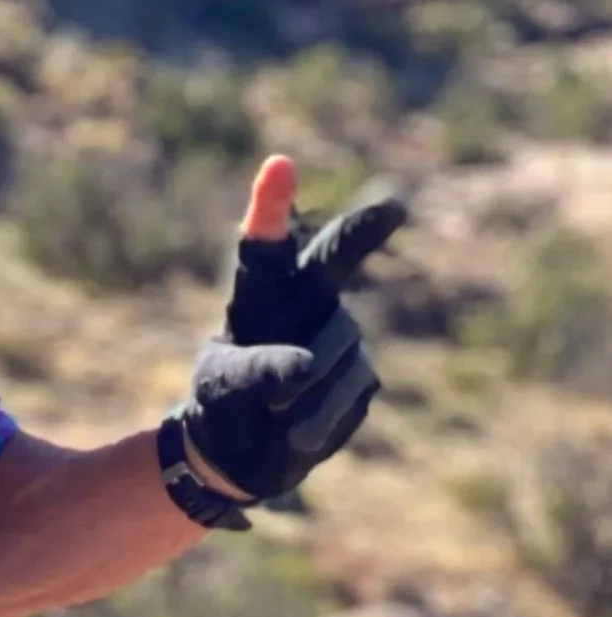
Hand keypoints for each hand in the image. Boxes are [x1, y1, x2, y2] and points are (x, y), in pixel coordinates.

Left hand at [173, 156, 405, 506]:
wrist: (242, 451)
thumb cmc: (221, 401)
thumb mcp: (224, 386)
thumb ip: (258, 370)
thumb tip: (307, 365)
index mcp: (260, 293)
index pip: (264, 245)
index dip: (271, 206)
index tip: (278, 166)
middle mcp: (305, 303)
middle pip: (334, 258)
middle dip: (362, 231)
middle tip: (393, 207)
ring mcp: (338, 336)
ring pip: (337, 349)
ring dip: (304, 391)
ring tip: (274, 412)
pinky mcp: (361, 377)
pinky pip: (349, 391)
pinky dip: (321, 417)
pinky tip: (299, 430)